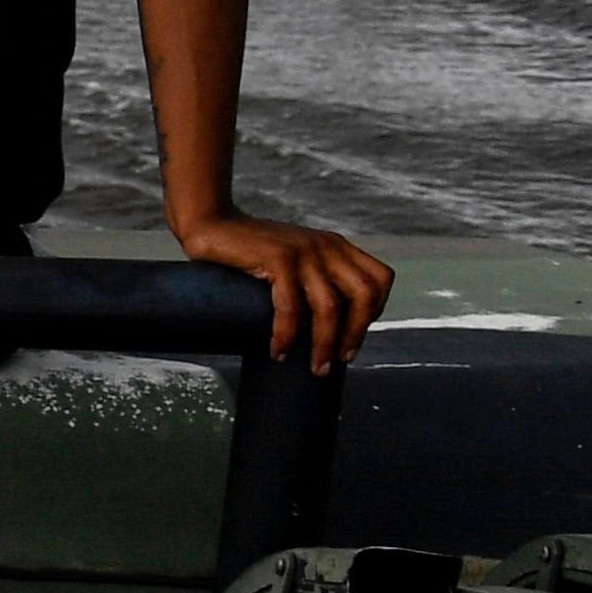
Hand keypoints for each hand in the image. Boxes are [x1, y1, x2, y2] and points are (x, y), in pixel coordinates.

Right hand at [173, 208, 395, 366]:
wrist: (212, 225)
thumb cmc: (248, 250)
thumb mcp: (294, 257)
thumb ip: (314, 276)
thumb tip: (324, 323)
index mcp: (336, 246)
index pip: (380, 278)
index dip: (375, 311)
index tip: (354, 335)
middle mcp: (327, 246)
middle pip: (365, 294)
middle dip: (356, 334)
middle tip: (339, 359)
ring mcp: (304, 251)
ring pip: (330, 306)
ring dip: (324, 344)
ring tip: (315, 368)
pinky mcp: (278, 258)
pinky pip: (291, 306)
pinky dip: (287, 334)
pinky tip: (279, 350)